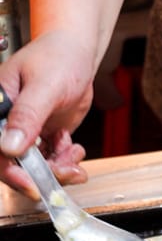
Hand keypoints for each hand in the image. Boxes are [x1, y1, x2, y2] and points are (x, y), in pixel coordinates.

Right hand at [0, 30, 94, 197]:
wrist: (76, 54)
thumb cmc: (57, 58)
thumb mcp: (44, 86)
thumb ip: (27, 116)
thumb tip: (11, 146)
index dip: (12, 172)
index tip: (34, 185)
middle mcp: (6, 122)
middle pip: (15, 164)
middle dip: (44, 174)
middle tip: (69, 172)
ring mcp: (24, 131)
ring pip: (35, 167)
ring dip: (58, 168)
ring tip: (74, 155)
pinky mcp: (40, 137)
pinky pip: (50, 161)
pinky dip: (65, 162)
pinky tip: (74, 149)